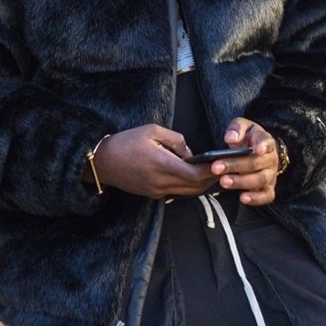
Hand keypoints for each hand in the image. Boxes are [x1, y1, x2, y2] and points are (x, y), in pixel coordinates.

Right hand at [90, 124, 225, 199]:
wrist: (102, 162)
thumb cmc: (126, 142)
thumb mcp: (152, 131)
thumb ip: (176, 140)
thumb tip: (191, 153)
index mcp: (163, 165)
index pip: (196, 174)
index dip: (211, 170)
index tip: (223, 163)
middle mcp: (162, 182)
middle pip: (195, 187)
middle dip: (211, 179)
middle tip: (223, 168)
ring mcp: (157, 191)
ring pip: (187, 192)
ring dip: (200, 184)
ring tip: (210, 172)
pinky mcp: (153, 194)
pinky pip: (176, 192)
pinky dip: (187, 185)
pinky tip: (191, 175)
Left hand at [209, 118, 278, 205]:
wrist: (252, 149)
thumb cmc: (246, 137)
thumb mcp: (241, 126)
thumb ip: (236, 128)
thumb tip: (230, 138)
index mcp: (265, 141)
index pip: (266, 142)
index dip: (263, 146)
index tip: (257, 149)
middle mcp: (270, 159)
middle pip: (255, 163)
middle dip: (235, 165)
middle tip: (216, 167)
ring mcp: (270, 174)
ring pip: (260, 180)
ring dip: (241, 182)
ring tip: (223, 181)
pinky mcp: (268, 188)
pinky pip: (266, 196)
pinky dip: (256, 198)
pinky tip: (242, 198)